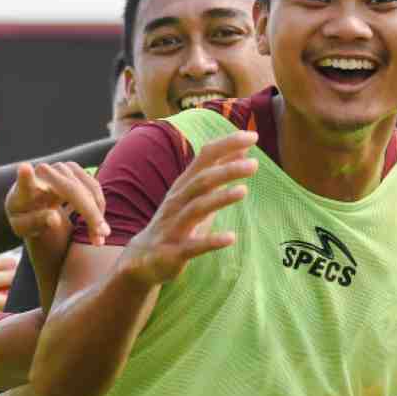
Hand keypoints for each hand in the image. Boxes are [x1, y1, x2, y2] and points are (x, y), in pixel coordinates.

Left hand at [5, 161, 107, 245]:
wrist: (32, 204)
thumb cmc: (26, 218)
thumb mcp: (25, 227)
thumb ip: (36, 222)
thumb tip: (54, 219)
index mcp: (23, 189)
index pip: (24, 181)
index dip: (25, 176)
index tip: (24, 169)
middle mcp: (44, 173)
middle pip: (72, 190)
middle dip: (89, 214)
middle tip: (99, 240)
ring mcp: (61, 168)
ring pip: (89, 189)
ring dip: (97, 214)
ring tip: (99, 240)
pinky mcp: (75, 170)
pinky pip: (94, 188)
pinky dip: (99, 208)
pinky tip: (98, 228)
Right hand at [116, 131, 257, 287]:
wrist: (142, 260)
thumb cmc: (176, 223)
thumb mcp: (198, 196)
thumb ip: (219, 174)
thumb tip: (244, 151)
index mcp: (185, 185)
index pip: (205, 157)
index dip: (227, 145)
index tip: (253, 136)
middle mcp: (178, 201)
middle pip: (202, 180)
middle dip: (227, 170)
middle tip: (255, 165)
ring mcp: (174, 226)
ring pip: (196, 208)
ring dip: (220, 199)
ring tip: (243, 191)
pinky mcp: (174, 252)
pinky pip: (193, 246)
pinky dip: (211, 241)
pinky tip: (231, 238)